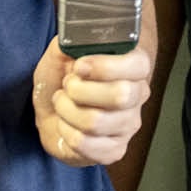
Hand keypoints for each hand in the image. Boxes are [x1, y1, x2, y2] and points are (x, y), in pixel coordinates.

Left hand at [32, 39, 150, 167]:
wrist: (52, 112)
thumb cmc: (62, 80)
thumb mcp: (62, 53)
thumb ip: (71, 42)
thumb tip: (74, 40)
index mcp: (134, 67)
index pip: (137, 66)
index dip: (106, 66)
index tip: (79, 66)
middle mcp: (137, 96)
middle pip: (120, 95)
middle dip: (81, 90)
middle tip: (67, 86)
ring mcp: (128, 126)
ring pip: (95, 122)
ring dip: (66, 111)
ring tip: (62, 104)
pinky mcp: (115, 150)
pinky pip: (85, 144)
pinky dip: (66, 132)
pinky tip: (66, 125)